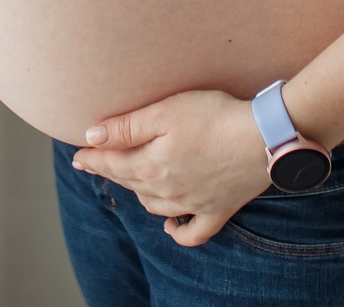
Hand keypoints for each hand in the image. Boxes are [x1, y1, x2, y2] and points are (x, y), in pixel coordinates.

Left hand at [68, 90, 271, 247]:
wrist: (264, 138)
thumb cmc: (214, 117)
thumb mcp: (165, 111)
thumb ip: (126, 127)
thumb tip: (91, 138)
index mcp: (150, 165)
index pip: (111, 165)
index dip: (92, 159)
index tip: (78, 156)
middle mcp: (167, 191)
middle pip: (130, 184)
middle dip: (112, 172)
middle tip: (100, 163)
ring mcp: (193, 204)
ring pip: (154, 205)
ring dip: (139, 194)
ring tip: (133, 181)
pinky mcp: (218, 210)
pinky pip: (193, 233)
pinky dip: (178, 232)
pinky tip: (170, 226)